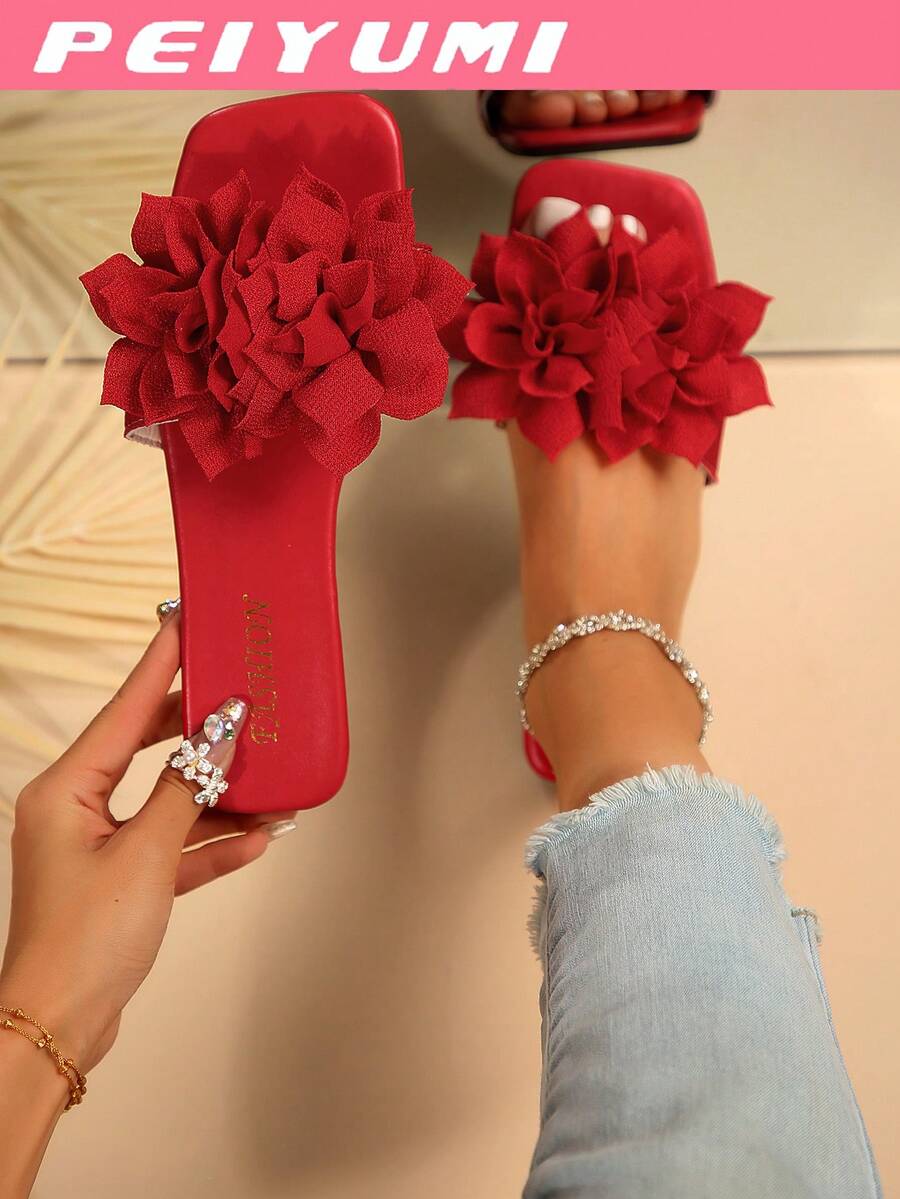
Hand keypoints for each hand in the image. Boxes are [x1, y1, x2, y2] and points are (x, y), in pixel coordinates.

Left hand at [0, 615, 293, 1072]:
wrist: (60, 1027)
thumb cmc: (85, 940)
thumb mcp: (146, 855)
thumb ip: (187, 791)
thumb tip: (220, 737)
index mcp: (65, 790)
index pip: (123, 710)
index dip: (160, 666)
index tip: (185, 623)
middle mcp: (77, 810)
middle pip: (145, 749)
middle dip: (196, 728)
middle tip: (236, 689)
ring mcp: (99, 847)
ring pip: (168, 802)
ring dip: (217, 797)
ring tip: (269, 775)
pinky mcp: (121, 882)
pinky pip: (173, 847)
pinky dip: (211, 844)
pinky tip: (256, 839)